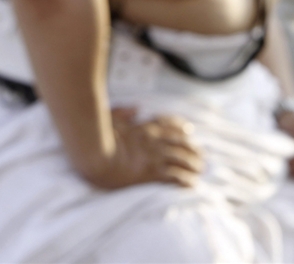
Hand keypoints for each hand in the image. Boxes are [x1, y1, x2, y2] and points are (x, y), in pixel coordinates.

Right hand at [86, 108, 203, 189]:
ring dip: (193, 165)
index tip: (189, 130)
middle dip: (192, 149)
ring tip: (199, 171)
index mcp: (143, 127)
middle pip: (180, 143)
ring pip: (182, 160)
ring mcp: (153, 157)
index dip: (181, 127)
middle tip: (200, 156)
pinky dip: (186, 181)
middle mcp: (153, 141)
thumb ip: (123, 112)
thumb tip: (136, 108)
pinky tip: (191, 185)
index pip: (168, 124)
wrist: (93, 154)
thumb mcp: (109, 118)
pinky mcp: (151, 173)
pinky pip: (175, 177)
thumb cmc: (96, 136)